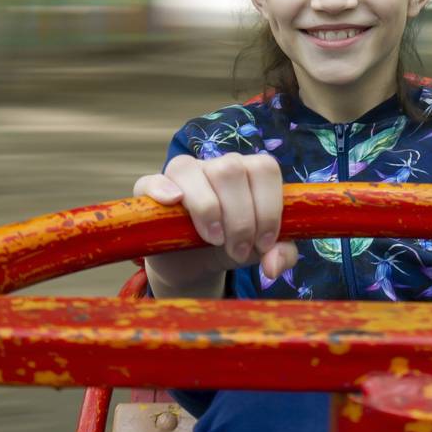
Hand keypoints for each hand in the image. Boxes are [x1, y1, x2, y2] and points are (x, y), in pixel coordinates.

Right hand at [134, 153, 296, 294]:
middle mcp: (217, 166)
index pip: (264, 168)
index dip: (268, 206)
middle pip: (231, 169)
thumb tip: (273, 265)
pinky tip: (173, 203)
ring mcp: (183, 175)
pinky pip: (151, 180)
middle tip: (238, 249)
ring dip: (208, 209)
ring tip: (214, 240)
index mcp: (249, 173)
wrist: (193, 264)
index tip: (264, 242)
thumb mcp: (262, 251)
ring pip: (193, 171)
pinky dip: (162, 189)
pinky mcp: (150, 192)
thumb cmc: (232, 246)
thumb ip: (281, 253)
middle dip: (240, 217)